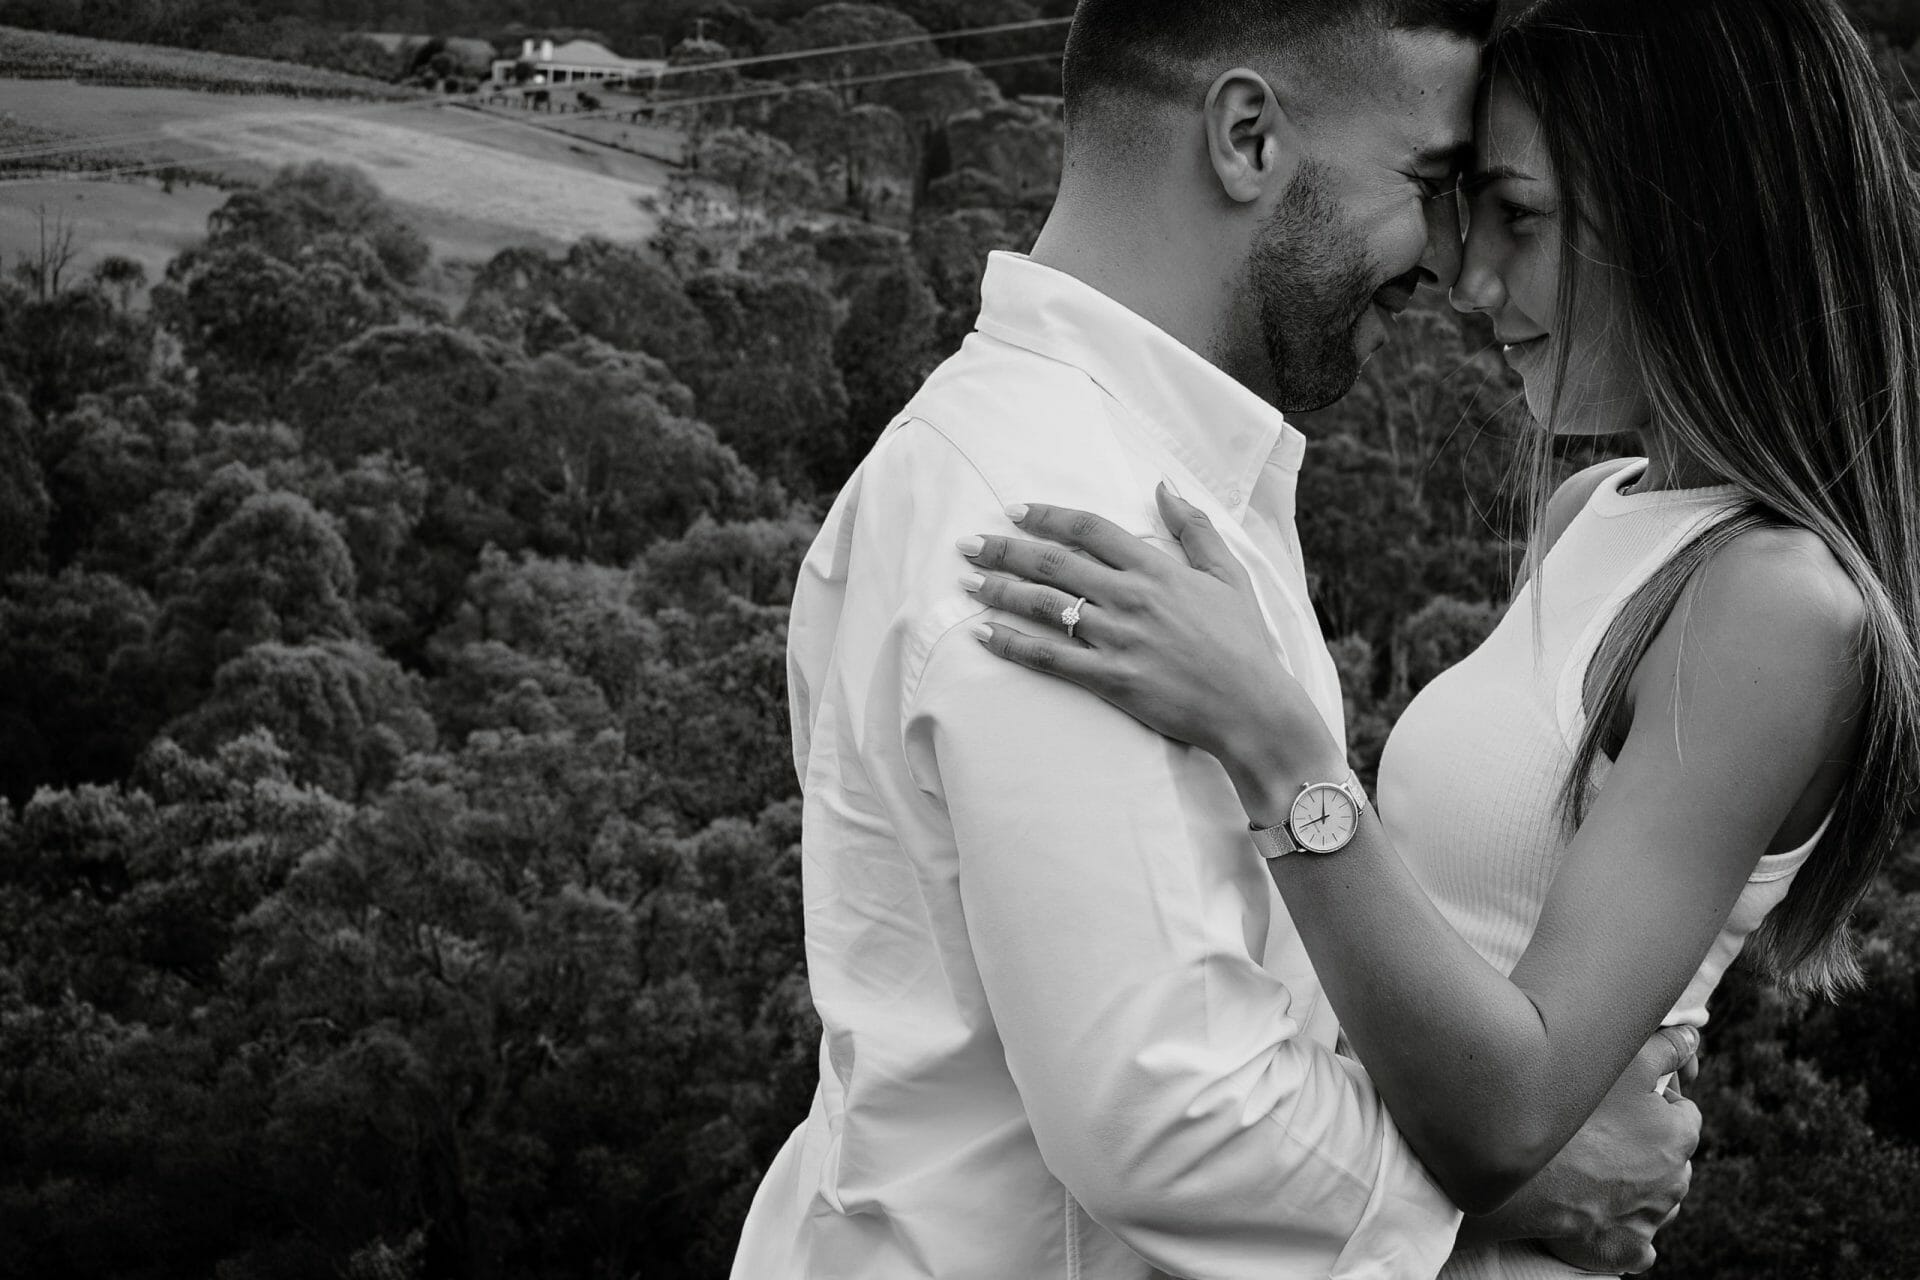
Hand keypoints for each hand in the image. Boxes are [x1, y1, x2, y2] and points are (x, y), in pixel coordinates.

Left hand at [958, 484, 1345, 795]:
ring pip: (1046, 605)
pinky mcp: (1111, 680)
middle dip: (1006, 549)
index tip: (1015, 511)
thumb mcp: (1229, 574)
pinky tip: (984, 634)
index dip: (1048, 516)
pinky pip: (1050, 658)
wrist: (1254, 707)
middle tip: (970, 542)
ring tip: (967, 580)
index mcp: (1158, 569)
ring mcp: (1119, 639)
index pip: (1090, 530)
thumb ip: (1194, 528)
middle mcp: (1132, 598)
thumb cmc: (1244, 642)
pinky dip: (1013, 644)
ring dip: (1001, 590)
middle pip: (1055, 563)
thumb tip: (1163, 486)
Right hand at [1466, 1026, 1700, 1273]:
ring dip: (1633, 1183)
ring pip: (1652, 1197)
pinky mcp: (1622, 1246)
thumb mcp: (1625, 1061)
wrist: (1528, 1169)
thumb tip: (1691, 1039)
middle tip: (1601, 1126)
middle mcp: (1674, 1180)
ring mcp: (1648, 1216)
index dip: (1653, 1099)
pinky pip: (1636, 1245)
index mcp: (1681, 1136)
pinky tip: (1601, 1211)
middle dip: (1644, 1142)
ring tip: (1589, 1162)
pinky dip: (1625, 1233)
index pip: (1683, 1112)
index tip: (1621, 1096)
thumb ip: (1665, 1047)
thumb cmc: (1576, 1111)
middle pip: (1667, 1155)